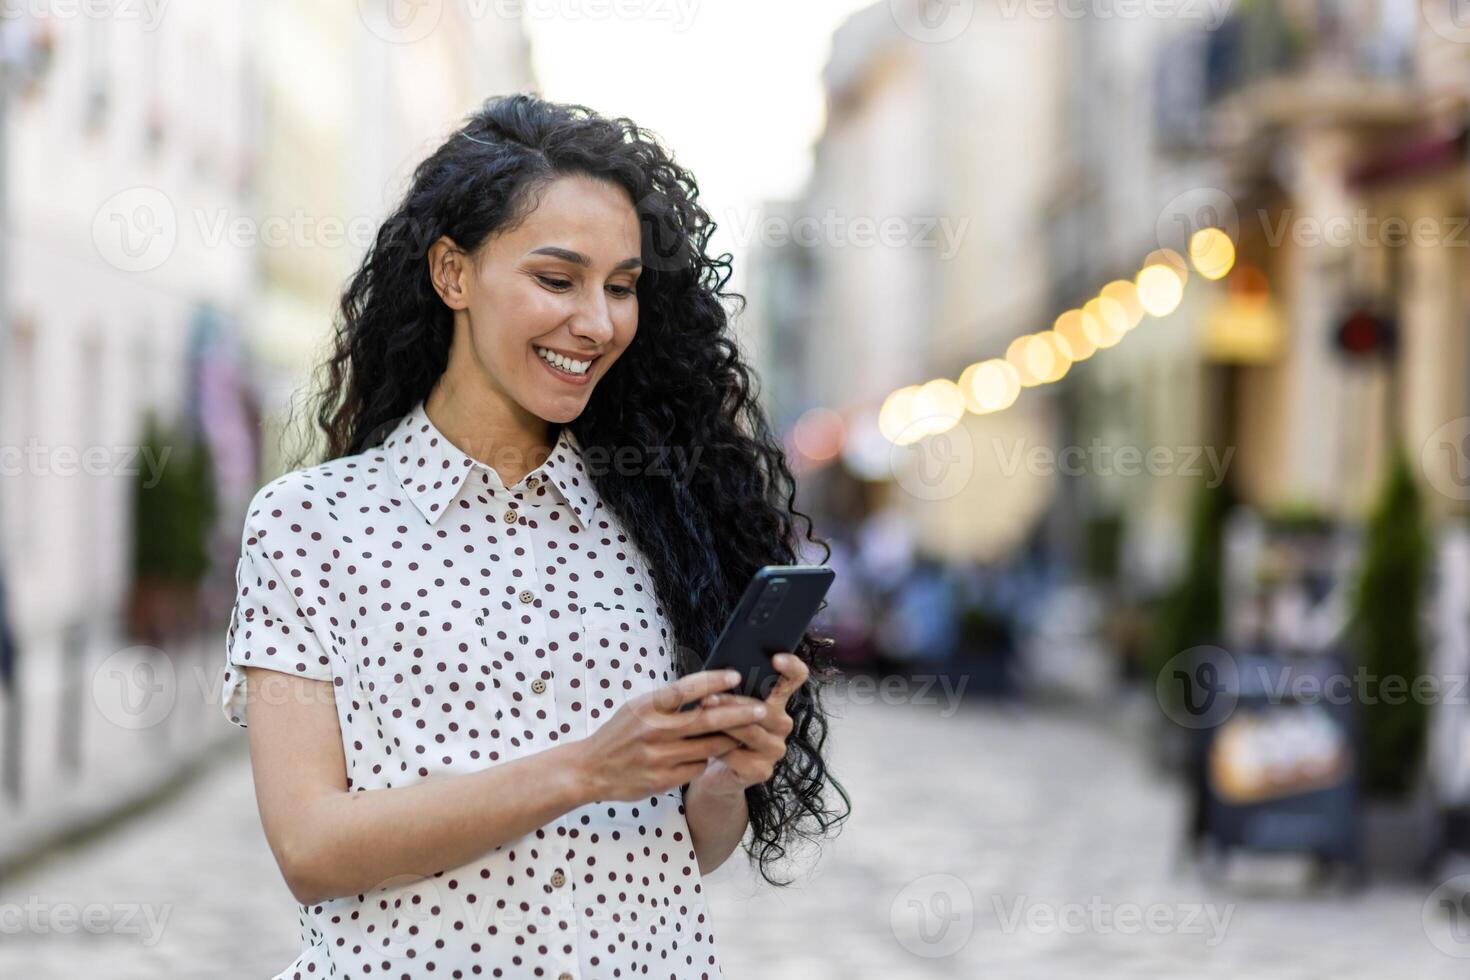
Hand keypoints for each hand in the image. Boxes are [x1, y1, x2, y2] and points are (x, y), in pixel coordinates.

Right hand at [574, 668, 771, 801]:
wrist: (589, 769)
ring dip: (731, 740)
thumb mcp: (637, 707)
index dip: (713, 681)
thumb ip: (667, 701)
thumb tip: (706, 689)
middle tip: (762, 709)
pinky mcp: (662, 780)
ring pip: (709, 748)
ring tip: (747, 732)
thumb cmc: (619, 734)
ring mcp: (659, 757)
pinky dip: (707, 761)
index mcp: (647, 706)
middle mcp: (654, 730)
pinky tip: (710, 756)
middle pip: (707, 720)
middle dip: (739, 714)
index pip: (686, 689)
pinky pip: (697, 768)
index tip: (735, 675)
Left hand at [685, 652, 808, 798]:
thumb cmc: (720, 731)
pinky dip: (717, 748)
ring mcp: (775, 749)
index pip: (796, 677)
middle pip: (764, 708)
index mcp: (777, 702)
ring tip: (701, 717)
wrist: (715, 772)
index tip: (776, 659)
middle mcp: (782, 724)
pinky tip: (703, 744)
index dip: (791, 666)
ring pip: (750, 731)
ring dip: (722, 723)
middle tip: (707, 699)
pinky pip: (738, 755)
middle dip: (733, 702)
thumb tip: (719, 673)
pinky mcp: (762, 771)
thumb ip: (732, 690)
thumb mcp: (727, 706)